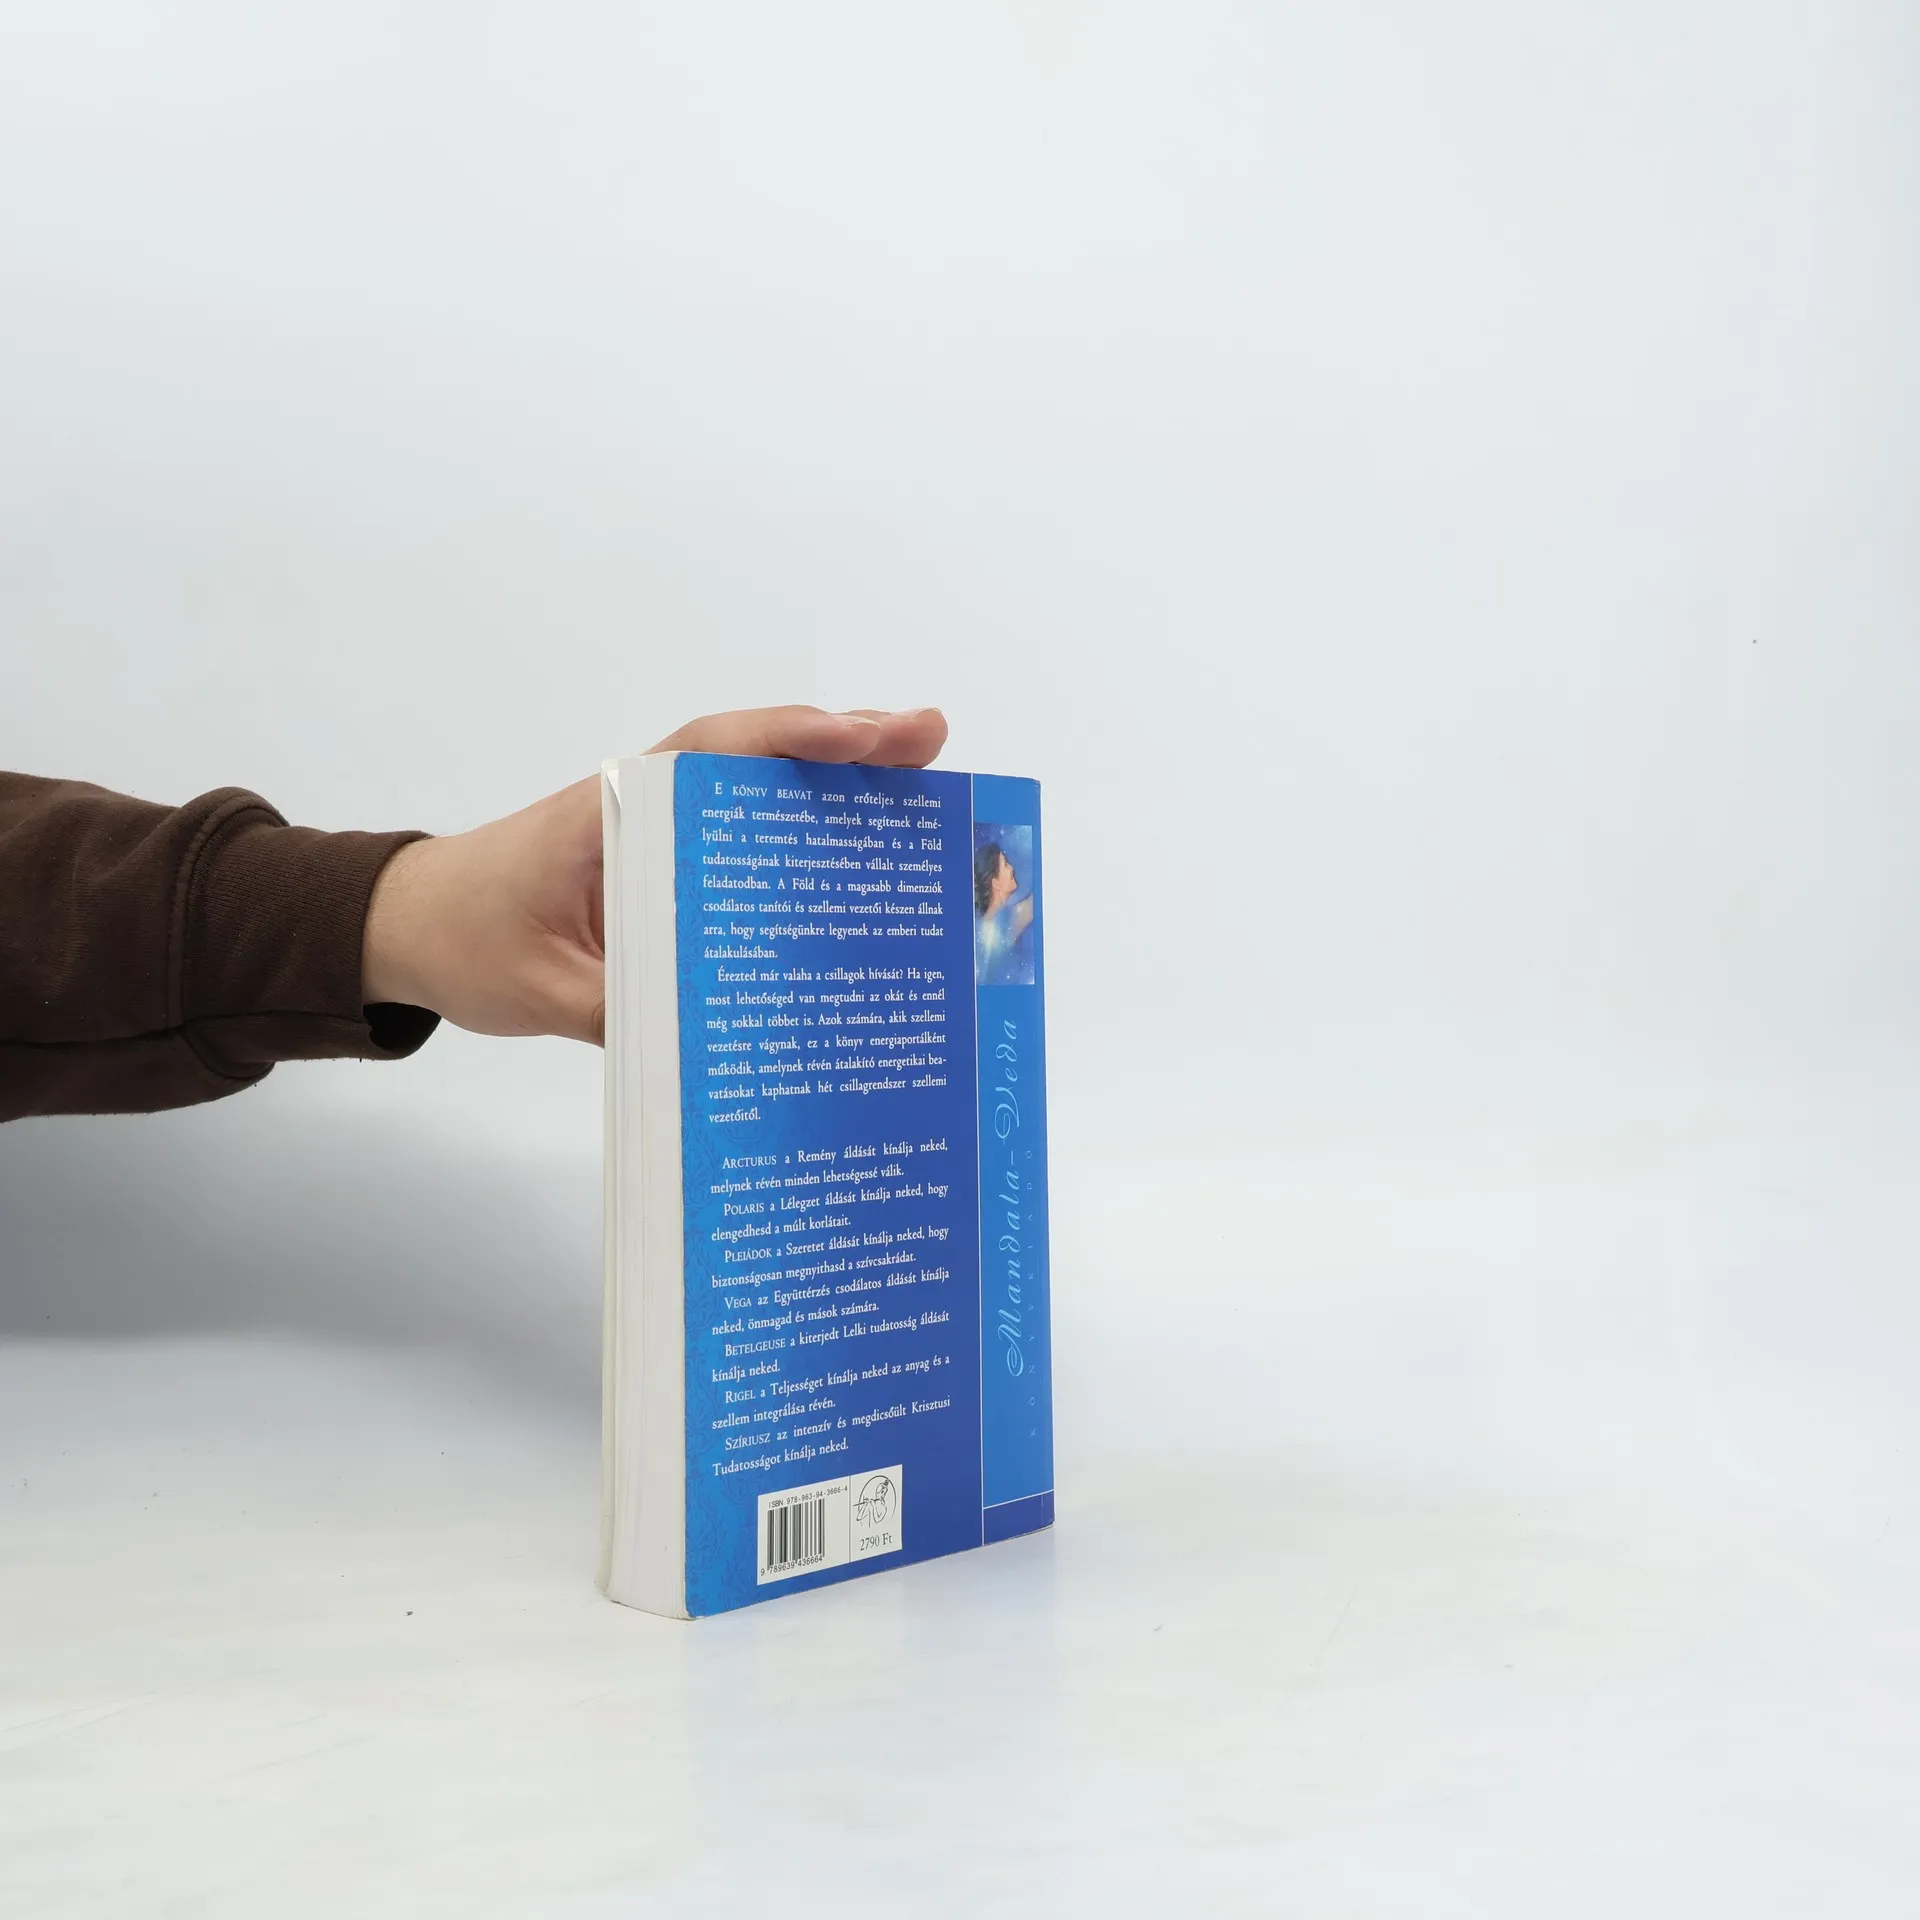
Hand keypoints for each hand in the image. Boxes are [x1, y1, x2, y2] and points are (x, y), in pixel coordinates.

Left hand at [362, 705, 947, 1045]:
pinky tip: (863, 855)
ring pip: (762, 789)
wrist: (404, 930)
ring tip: (928, 788)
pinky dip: (806, 830)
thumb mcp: (542, 989)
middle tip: (934, 744)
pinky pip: (746, 836)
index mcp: (614, 810)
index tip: (863, 737)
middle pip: (760, 756)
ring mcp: (660, 830)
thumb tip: (724, 1053)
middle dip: (850, 746)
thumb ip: (624, 1010)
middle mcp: (646, 803)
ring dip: (841, 784)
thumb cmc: (464, 941)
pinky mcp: (665, 864)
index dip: (792, 738)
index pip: (714, 752)